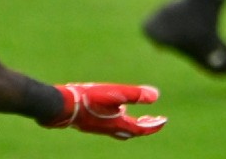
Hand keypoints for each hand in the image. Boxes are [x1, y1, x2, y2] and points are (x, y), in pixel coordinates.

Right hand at [42, 83, 166, 139]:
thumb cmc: (88, 99)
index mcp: (118, 123)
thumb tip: (156, 96)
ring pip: (118, 128)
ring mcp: (97, 126)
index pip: (141, 129)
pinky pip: (107, 124)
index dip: (153, 125)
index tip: (163, 121)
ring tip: (133, 114)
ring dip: (129, 122)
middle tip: (153, 120)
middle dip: (143, 126)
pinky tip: (110, 109)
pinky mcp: (88, 121)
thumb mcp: (115, 93)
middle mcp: (109, 128)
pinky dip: (115, 118)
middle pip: (131, 131)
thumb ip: (135, 94)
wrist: (62, 106)